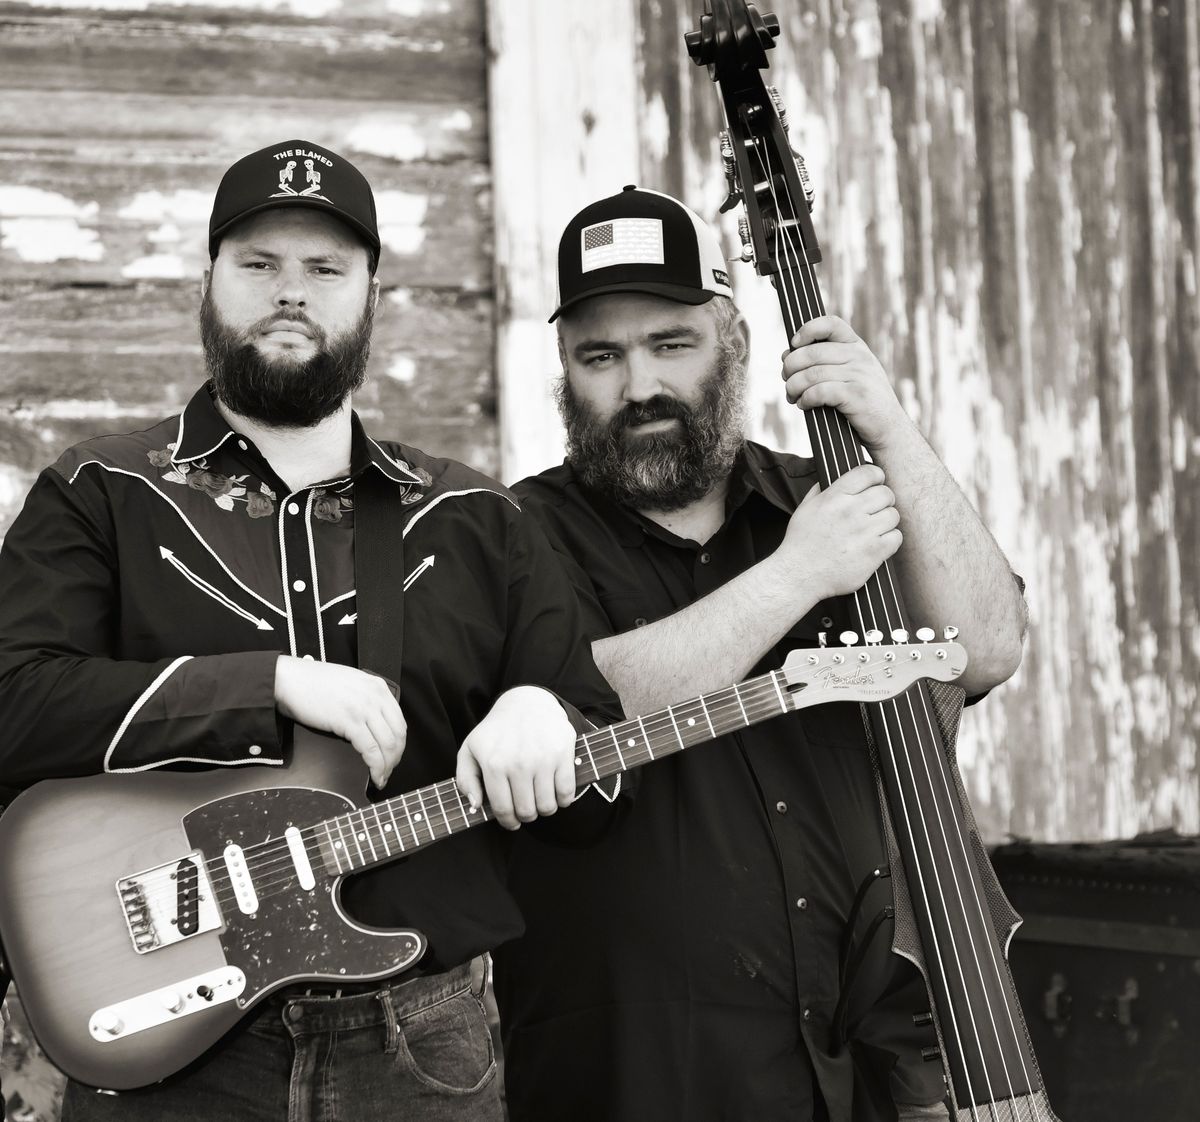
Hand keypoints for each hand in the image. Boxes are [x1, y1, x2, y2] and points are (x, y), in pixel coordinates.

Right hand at [274, 657, 406, 787]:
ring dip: (388, 766)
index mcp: (377, 687)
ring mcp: (364, 708)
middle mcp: (375, 696)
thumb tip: (374, 724)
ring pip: (388, 745)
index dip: (399, 744)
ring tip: (381, 777)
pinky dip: (376, 767)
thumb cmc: (313, 683)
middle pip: (397, 735)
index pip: (399, 721)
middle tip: (389, 771)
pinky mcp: (350, 722)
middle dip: (396, 758)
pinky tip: (374, 776)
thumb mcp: (350, 684)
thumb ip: (366, 699)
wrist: (290, 680)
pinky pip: (371, 750)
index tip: (394, 756)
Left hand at [455, 686, 577, 830]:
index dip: (508, 822)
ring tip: (541, 800)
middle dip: (527, 815)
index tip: (512, 822)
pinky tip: (556, 793)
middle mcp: (518, 763)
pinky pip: (566, 792)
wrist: (526, 703)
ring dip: (545, 809)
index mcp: (493, 764)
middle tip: (527, 808)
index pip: (503, 809)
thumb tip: (475, 805)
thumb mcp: (470, 750)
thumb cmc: (496, 732)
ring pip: (548, 806)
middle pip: (527, 811)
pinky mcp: (563, 753)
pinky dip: (563, 800)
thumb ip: (465, 779)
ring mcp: (542, 758)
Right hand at [775, 464, 901, 601]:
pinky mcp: (874, 552)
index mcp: (834, 497)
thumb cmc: (801, 543)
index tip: (875, 484)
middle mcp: (850, 511)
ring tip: (874, 529)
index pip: (869, 473)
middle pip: (886, 494)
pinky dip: (890, 540)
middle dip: (882, 501)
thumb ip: (821, 490)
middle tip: (874, 510)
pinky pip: (896, 537)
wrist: (799, 574)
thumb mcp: (805, 508)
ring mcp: (863, 532)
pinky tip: (877, 543)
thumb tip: (835, 478)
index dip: (876, 477)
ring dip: (886, 522)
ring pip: (893, 515)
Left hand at [780, 315, 911, 449]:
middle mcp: (859, 356)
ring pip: (812, 374)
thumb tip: (786, 355)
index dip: (807, 330)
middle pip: (812, 352)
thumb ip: (821, 363)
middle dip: (790, 367)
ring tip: (792, 396)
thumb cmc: (860, 402)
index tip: (793, 345)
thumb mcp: (847, 374)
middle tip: (787, 381)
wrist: (889, 429)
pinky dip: (806, 399)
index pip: (830, 324)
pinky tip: (805, 405)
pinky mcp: (856, 395)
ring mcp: (860, 375)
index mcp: (856, 346)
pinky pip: (819, 391)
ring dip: (794, 386)